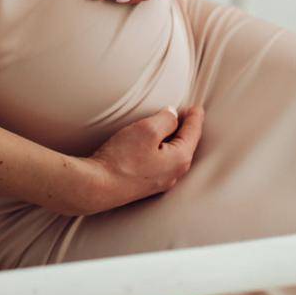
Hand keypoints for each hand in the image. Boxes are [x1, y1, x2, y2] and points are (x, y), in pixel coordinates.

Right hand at [76, 103, 204, 214]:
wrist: (99, 187)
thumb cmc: (122, 159)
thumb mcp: (147, 130)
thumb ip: (166, 119)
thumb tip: (173, 115)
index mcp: (179, 158)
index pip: (193, 132)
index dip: (195, 117)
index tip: (196, 107)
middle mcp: (174, 173)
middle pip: (186, 145)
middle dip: (188, 129)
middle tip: (188, 115)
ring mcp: (160, 181)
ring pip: (174, 154)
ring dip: (174, 139)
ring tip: (172, 127)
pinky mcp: (146, 184)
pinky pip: (162, 162)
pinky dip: (163, 149)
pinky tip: (154, 145)